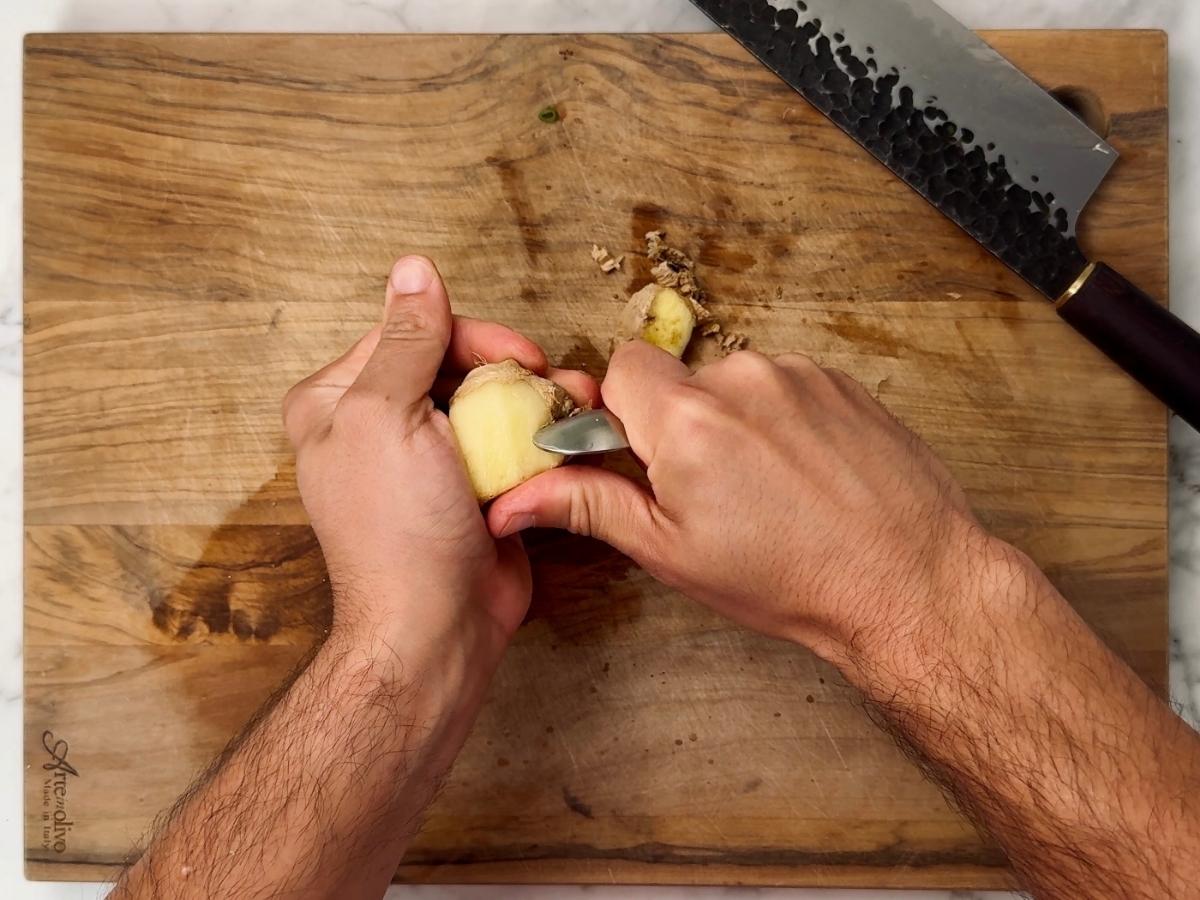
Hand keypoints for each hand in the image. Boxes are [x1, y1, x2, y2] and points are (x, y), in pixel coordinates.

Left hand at [284, 256, 598, 672]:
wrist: (436, 628)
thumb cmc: (398, 529)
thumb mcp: (389, 418)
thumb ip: (406, 340)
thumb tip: (413, 267)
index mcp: (337, 403)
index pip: (410, 334)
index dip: (468, 336)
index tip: (518, 357)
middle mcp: (377, 426)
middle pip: (453, 364)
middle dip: (510, 370)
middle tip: (555, 382)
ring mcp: (427, 460)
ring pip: (488, 403)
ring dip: (536, 401)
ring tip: (578, 406)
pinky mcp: (469, 489)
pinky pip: (508, 445)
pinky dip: (541, 439)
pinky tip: (572, 438)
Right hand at [489, 341, 987, 661]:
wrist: (909, 582)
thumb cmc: (792, 580)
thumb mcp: (672, 553)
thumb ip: (590, 505)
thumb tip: (515, 499)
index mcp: (687, 420)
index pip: (622, 366)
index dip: (624, 411)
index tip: (641, 452)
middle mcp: (742, 378)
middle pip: (680, 378)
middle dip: (682, 424)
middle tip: (713, 490)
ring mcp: (799, 374)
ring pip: (735, 383)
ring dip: (736, 422)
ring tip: (770, 488)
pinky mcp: (841, 380)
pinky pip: (786, 385)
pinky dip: (784, 420)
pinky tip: (806, 474)